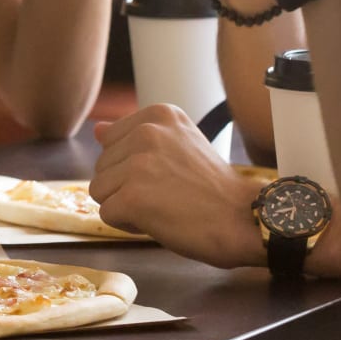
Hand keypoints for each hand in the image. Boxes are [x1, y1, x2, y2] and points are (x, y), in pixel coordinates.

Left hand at [89, 105, 264, 268]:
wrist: (243, 219)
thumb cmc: (213, 188)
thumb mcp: (178, 145)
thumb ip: (135, 136)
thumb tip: (97, 129)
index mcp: (158, 114)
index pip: (110, 141)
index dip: (131, 167)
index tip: (166, 174)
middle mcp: (146, 132)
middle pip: (102, 166)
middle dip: (126, 186)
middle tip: (167, 194)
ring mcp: (138, 164)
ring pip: (99, 190)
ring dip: (125, 205)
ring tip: (162, 206)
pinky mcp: (133, 196)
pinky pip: (107, 214)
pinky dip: (127, 224)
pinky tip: (159, 220)